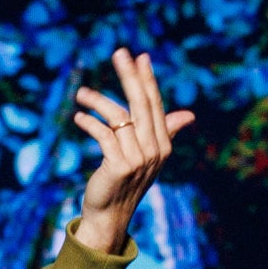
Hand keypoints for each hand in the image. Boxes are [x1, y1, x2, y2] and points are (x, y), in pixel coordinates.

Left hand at [69, 46, 193, 255]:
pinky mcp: (120, 166)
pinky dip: (90, 123)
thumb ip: (164, 131)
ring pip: (119, 117)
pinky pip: (104, 135)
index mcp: (163, 144)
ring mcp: (139, 159)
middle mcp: (155, 150)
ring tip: (81, 94)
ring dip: (97, 101)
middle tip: (119, 53)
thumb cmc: (124, 182)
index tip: (140, 57)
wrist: (110, 215)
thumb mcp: (146, 156)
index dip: (147, 80)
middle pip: (141, 104)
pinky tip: (79, 117)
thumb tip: (188, 115)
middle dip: (130, 76)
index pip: (154, 104)